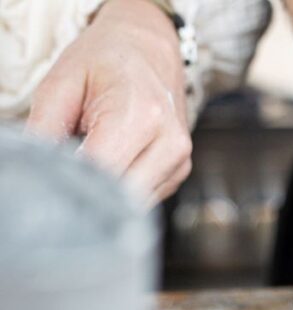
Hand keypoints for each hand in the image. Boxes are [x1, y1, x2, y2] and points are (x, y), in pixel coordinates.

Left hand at [25, 0, 191, 205]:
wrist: (150, 47)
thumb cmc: (106, 60)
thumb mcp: (62, 82)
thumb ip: (44, 127)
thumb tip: (37, 168)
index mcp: (141, 115)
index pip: (102, 172)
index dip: (72, 179)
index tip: (54, 171)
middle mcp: (169, 142)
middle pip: (121, 196)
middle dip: (90, 188)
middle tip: (71, 165)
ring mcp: (179, 159)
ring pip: (135, 203)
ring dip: (109, 190)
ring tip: (94, 155)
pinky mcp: (180, 170)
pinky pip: (146, 197)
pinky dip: (124, 188)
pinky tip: (114, 160)